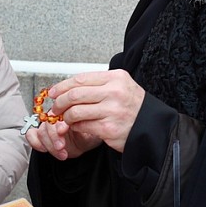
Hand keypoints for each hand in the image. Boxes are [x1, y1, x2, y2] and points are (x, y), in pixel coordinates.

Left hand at [28, 70, 144, 155]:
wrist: (151, 126)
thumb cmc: (134, 107)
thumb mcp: (121, 86)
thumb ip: (98, 84)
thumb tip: (68, 88)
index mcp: (116, 78)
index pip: (80, 79)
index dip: (62, 86)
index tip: (53, 92)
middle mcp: (114, 92)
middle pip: (75, 94)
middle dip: (60, 102)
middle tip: (55, 107)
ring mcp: (112, 110)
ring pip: (76, 111)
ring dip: (66, 116)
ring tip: (66, 119)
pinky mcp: (109, 128)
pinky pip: (82, 126)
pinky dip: (75, 127)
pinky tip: (77, 126)